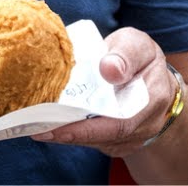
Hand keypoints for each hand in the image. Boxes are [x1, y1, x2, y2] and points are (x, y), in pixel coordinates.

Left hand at [30, 27, 173, 156]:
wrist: (153, 81)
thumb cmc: (142, 60)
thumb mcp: (137, 44)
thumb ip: (125, 53)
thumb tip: (109, 69)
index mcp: (152, 99)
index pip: (119, 122)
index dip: (86, 128)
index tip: (55, 125)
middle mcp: (143, 127)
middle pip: (102, 137)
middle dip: (67, 132)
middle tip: (34, 126)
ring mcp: (129, 139)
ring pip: (94, 141)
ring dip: (64, 133)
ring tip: (35, 124)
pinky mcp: (115, 142)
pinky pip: (91, 140)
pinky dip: (69, 132)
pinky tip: (48, 123)